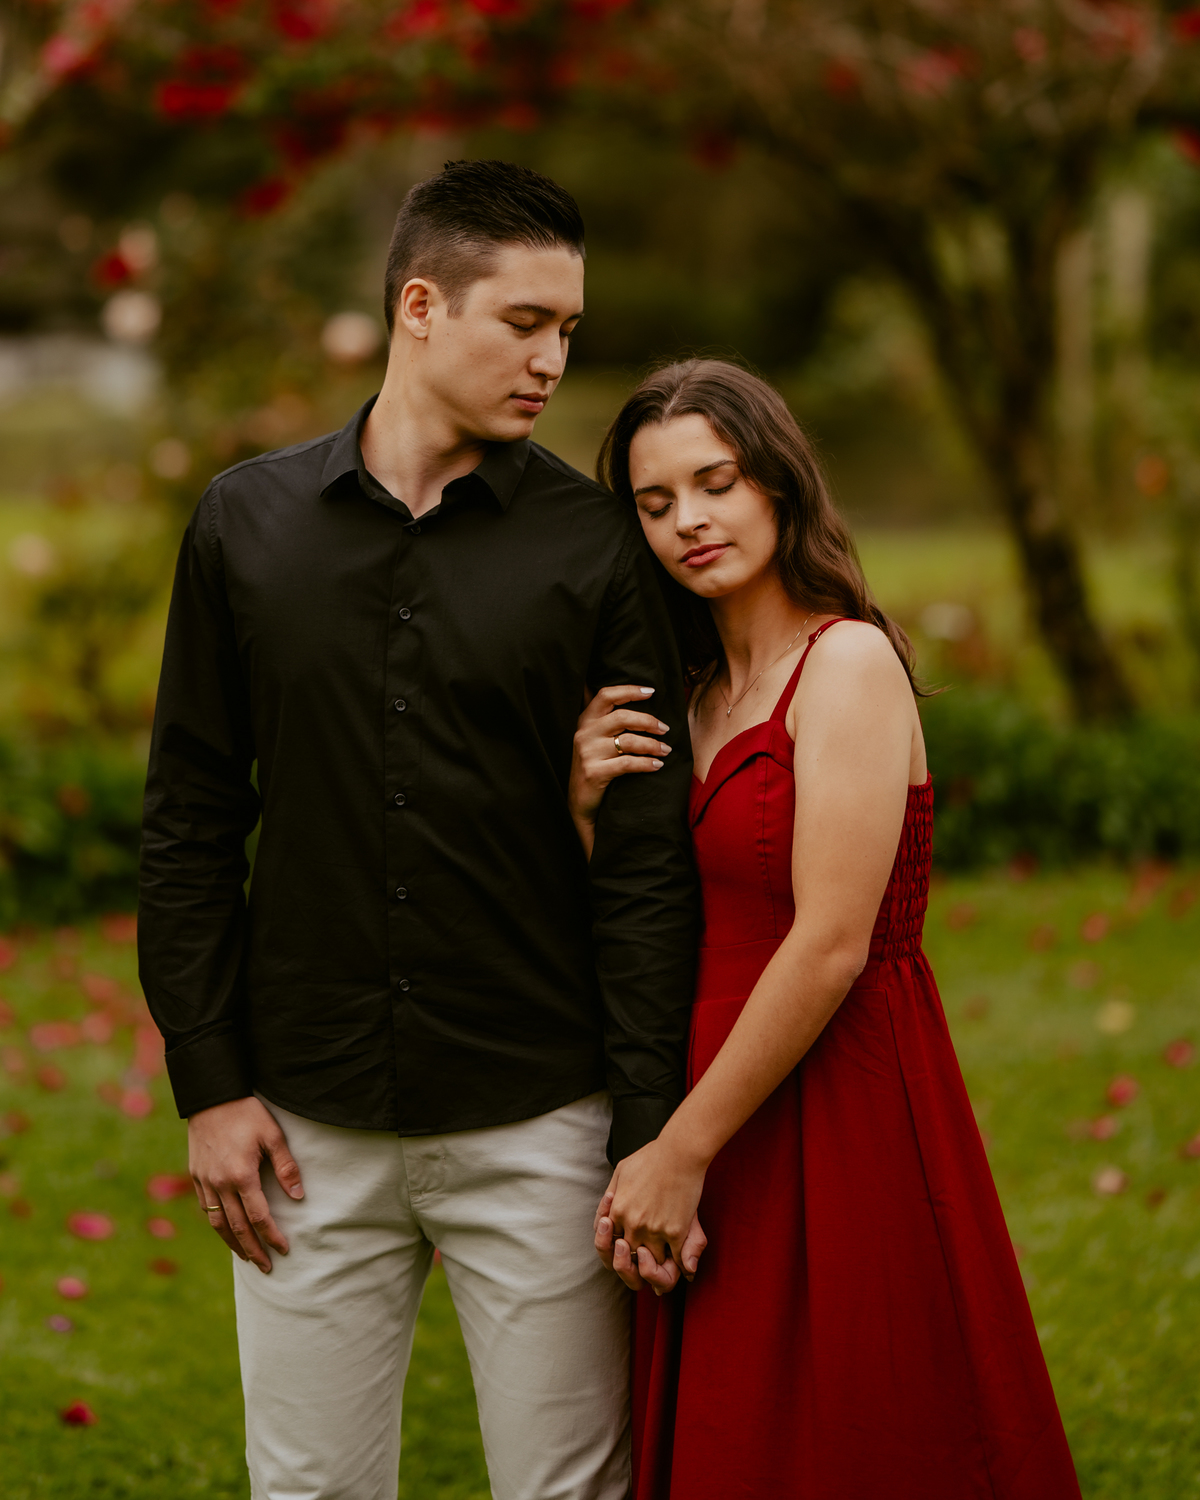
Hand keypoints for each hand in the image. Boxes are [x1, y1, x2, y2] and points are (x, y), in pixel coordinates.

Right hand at [188, 1096, 303, 1272]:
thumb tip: (298, 1196)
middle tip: (266, 1267)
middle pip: (237, 1227)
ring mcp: (204, 1181)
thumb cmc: (247, 1113)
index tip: (284, 1249)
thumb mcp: (272, 1135)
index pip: (259, 1217)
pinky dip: (216, 1225)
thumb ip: (286, 1167)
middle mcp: (220, 1184)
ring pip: (217, 1223)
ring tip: (246, 1258)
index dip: (272, 1236)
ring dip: (233, 1243)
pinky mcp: (196, 1176)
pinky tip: (226, 1232)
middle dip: (252, 1250)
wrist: (211, 1097)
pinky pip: (205, 1209)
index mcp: (241, 1175)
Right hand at [569, 685, 671, 846]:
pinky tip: (657, 765)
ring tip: (666, 750)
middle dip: (648, 721)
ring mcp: (588, 753)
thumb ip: (608, 721)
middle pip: (622, 717)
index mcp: (586, 721)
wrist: (579, 802)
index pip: (607, 695)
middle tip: (665, 728)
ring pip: (628, 741)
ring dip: (652, 744)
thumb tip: (638, 697)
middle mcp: (584, 734)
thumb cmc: (595, 767)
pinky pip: (628, 764)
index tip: (652, 692)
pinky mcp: (594, 772)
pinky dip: (647, 763)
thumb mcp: (595, 740)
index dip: (630, 690)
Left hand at [597, 1137, 709, 1281]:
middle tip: (646, 1257)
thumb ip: (609, 1200)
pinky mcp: (675, 1232)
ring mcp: (654, 1230)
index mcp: (617, 1211)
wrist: (679, 1152)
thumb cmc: (650, 1157)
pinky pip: (675, 1259)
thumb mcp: (620, 1172)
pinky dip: (678, 1263)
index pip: (611, 1243)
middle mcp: (632, 1224)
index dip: (621, 1249)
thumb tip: (606, 1222)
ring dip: (657, 1262)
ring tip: (663, 1258)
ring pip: (652, 1261)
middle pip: (630, 1256)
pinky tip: (682, 1260)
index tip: (631, 1246)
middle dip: (636, 1261)